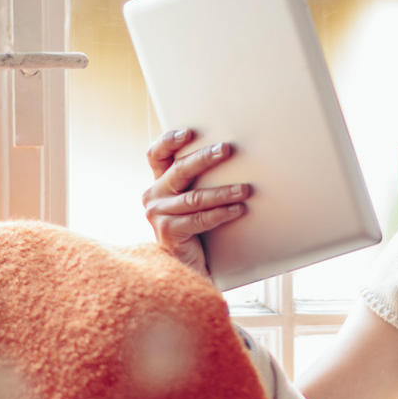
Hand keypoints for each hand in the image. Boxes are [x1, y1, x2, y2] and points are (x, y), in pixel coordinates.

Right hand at [142, 129, 251, 278]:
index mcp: (159, 183)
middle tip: (226, 149)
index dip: (169, 141)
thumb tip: (227, 156)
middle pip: (179, 171)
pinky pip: (199, 219)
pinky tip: (237, 210)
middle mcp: (153, 196)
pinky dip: (221, 214)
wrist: (186, 266)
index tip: (188, 133)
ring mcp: (157, 214)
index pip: (155, 154)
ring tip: (244, 189)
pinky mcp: (167, 232)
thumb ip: (199, 181)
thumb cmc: (195, 229)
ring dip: (222, 192)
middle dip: (204, 158)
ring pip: (194, 197)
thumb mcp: (194, 200)